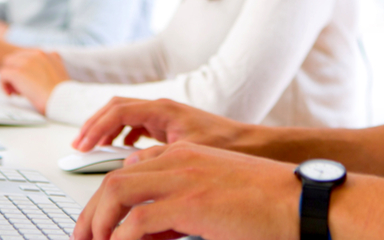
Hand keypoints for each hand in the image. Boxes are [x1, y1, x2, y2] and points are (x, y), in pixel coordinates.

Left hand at [0, 50, 69, 113]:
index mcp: (46, 54)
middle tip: (20, 88)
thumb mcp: (59, 72)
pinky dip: (4, 85)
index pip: (26, 55)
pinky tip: (11, 94)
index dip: (24, 68)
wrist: (62, 100)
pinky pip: (2, 74)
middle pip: (15, 58)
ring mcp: (26, 62)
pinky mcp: (18, 72)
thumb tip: (36, 72)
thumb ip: (49, 66)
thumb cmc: (61, 93)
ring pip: (7, 64)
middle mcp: (36, 54)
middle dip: (15, 71)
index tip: (27, 81)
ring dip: (9, 78)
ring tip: (16, 92)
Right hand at [73, 97, 250, 152]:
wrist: (253, 144)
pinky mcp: (171, 126)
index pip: (117, 111)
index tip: (83, 145)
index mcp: (163, 109)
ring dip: (108, 130)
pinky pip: (139, 125)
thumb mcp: (187, 154)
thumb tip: (126, 167)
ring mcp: (166, 116)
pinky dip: (124, 135)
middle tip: (80, 145)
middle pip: (116, 108)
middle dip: (95, 125)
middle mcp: (162, 108)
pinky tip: (123, 151)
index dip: (95, 127)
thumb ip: (155, 158)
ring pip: (126, 115)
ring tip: (94, 148)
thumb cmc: (227, 146)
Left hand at [73, 142, 298, 239]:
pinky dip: (120, 238)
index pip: (130, 170)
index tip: (97, 225)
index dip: (107, 199)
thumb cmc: (268, 203)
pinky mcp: (189, 202)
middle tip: (81, 239)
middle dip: (91, 212)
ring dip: (98, 224)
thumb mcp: (214, 196)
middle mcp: (179, 159)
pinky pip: (136, 220)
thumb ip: (180, 201)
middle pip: (115, 180)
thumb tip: (149, 226)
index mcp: (186, 153)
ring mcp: (182, 177)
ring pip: (116, 193)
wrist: (302, 201)